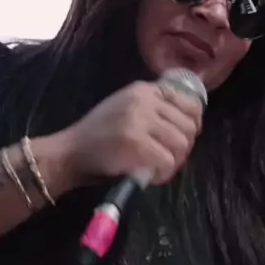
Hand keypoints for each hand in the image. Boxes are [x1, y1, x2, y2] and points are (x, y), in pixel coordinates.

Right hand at [52, 80, 202, 188]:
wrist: (70, 152)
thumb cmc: (98, 135)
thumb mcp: (126, 107)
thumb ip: (153, 108)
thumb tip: (188, 122)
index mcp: (144, 89)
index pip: (189, 102)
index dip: (194, 123)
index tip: (186, 137)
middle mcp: (144, 100)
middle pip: (188, 126)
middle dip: (184, 147)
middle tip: (170, 159)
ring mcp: (139, 120)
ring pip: (181, 144)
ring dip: (175, 162)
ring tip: (160, 168)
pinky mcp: (136, 143)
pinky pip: (168, 161)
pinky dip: (164, 173)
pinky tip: (152, 175)